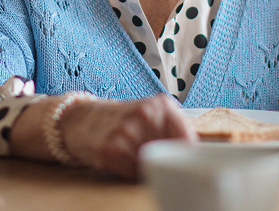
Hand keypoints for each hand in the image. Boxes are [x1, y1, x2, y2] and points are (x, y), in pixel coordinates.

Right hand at [61, 94, 195, 179]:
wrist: (82, 119)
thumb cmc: (123, 119)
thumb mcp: (152, 113)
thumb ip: (174, 129)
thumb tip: (196, 154)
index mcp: (161, 104)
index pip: (188, 139)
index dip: (188, 156)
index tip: (188, 163)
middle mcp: (145, 115)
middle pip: (170, 155)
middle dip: (167, 162)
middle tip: (158, 158)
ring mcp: (126, 133)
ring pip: (152, 166)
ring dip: (148, 168)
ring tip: (135, 154)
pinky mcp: (110, 151)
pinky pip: (133, 173)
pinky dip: (131, 172)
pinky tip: (123, 160)